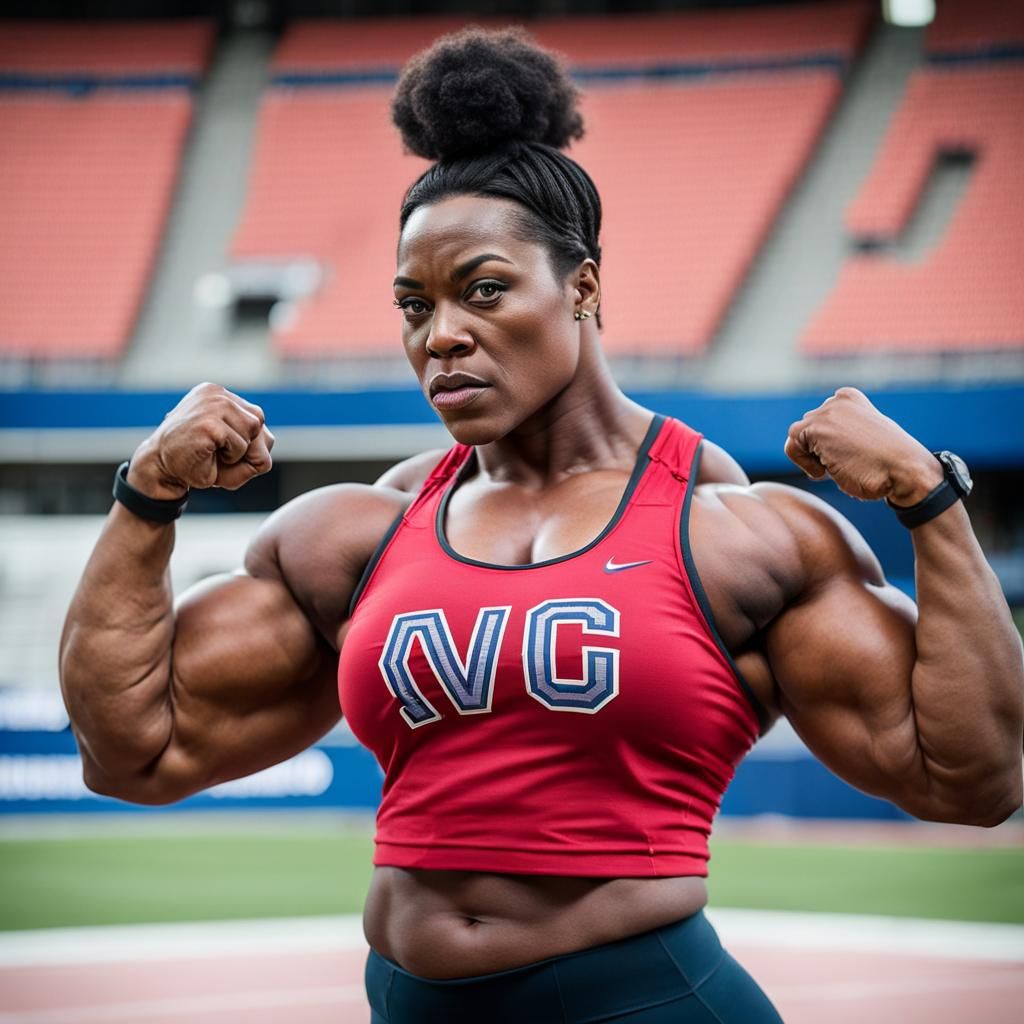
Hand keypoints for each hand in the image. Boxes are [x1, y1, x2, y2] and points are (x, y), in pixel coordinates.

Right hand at [127, 383, 274, 499]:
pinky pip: (241, 446)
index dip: (247, 439)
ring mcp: (212, 405)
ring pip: (253, 432)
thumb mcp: (231, 446)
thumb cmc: (198, 460)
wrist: (159, 468)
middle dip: (246, 445)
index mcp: (217, 394)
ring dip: (237, 453)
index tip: (221, 446)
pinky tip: (207, 454)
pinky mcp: (210, 423)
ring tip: (212, 452)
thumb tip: (266, 441)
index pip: (255, 415)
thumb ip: (258, 443)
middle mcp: (215, 393)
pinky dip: (230, 459)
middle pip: (258, 422)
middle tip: (218, 452)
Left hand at [785, 387, 941, 503]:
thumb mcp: (864, 438)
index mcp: (848, 398)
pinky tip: (827, 470)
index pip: (820, 423)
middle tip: (846, 463)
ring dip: (812, 458)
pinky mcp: (815, 428)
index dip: (827, 446)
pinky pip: (791, 447)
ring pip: (797, 438)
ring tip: (837, 466)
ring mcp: (825, 412)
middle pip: (806, 430)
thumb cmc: (888, 464)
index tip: (849, 455)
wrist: (905, 470)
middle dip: (819, 451)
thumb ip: (842, 431)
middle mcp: (835, 400)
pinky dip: (804, 464)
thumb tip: (822, 443)